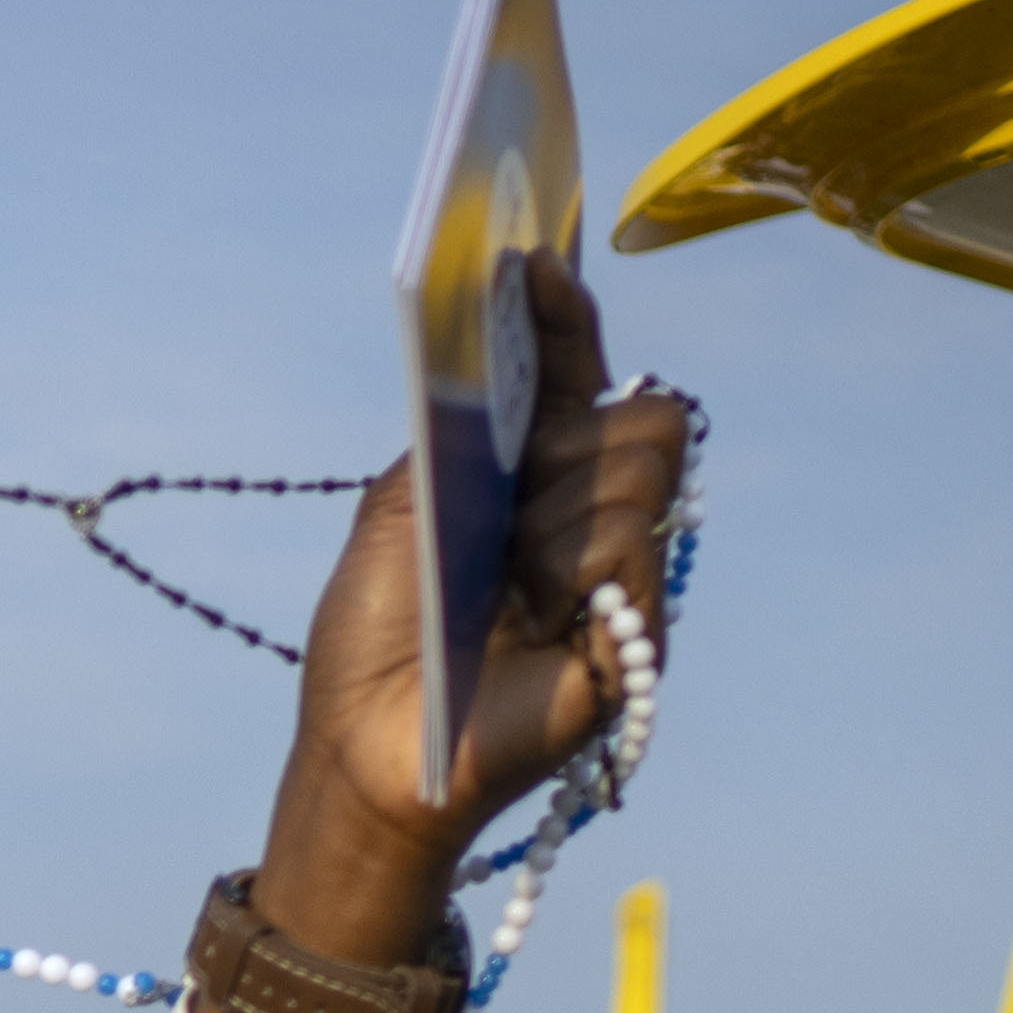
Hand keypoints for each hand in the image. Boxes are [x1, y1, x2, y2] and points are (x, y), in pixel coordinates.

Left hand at [262, 280, 695, 966]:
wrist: (369, 745)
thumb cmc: (378, 635)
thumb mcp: (401, 503)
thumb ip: (462, 421)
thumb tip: (504, 338)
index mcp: (530, 479)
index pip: (577, 374)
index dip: (564, 318)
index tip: (532, 267)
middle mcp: (586, 517)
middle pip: (640, 411)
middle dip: (572, 433)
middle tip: (512, 497)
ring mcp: (620, 574)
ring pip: (642, 463)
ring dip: (562, 506)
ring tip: (511, 575)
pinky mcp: (637, 632)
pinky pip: (634, 539)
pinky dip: (574, 560)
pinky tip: (535, 608)